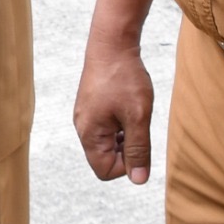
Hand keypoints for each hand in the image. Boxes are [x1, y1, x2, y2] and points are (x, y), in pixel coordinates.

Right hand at [72, 41, 155, 183]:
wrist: (112, 43)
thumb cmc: (124, 78)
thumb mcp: (138, 117)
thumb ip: (138, 150)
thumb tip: (138, 180)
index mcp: (89, 134)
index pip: (105, 171)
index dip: (127, 165)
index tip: (140, 142)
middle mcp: (82, 128)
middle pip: (105, 159)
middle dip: (127, 150)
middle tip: (139, 126)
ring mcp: (86, 116)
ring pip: (108, 143)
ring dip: (126, 136)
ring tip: (135, 114)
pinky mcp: (91, 106)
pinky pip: (106, 128)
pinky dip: (121, 125)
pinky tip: (129, 106)